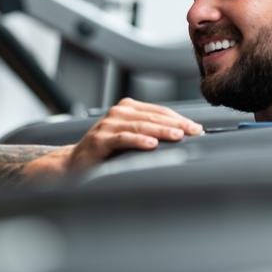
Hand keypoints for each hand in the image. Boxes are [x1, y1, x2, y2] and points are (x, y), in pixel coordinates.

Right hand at [65, 98, 203, 171]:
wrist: (74, 163)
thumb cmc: (106, 152)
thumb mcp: (130, 138)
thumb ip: (150, 133)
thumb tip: (182, 137)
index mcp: (128, 108)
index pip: (160, 111)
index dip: (180, 118)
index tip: (197, 128)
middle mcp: (119, 112)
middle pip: (153, 116)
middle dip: (176, 124)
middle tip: (194, 132)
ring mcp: (108, 125)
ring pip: (141, 125)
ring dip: (161, 130)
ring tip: (178, 135)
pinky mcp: (100, 140)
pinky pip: (123, 138)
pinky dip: (138, 140)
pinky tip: (151, 144)